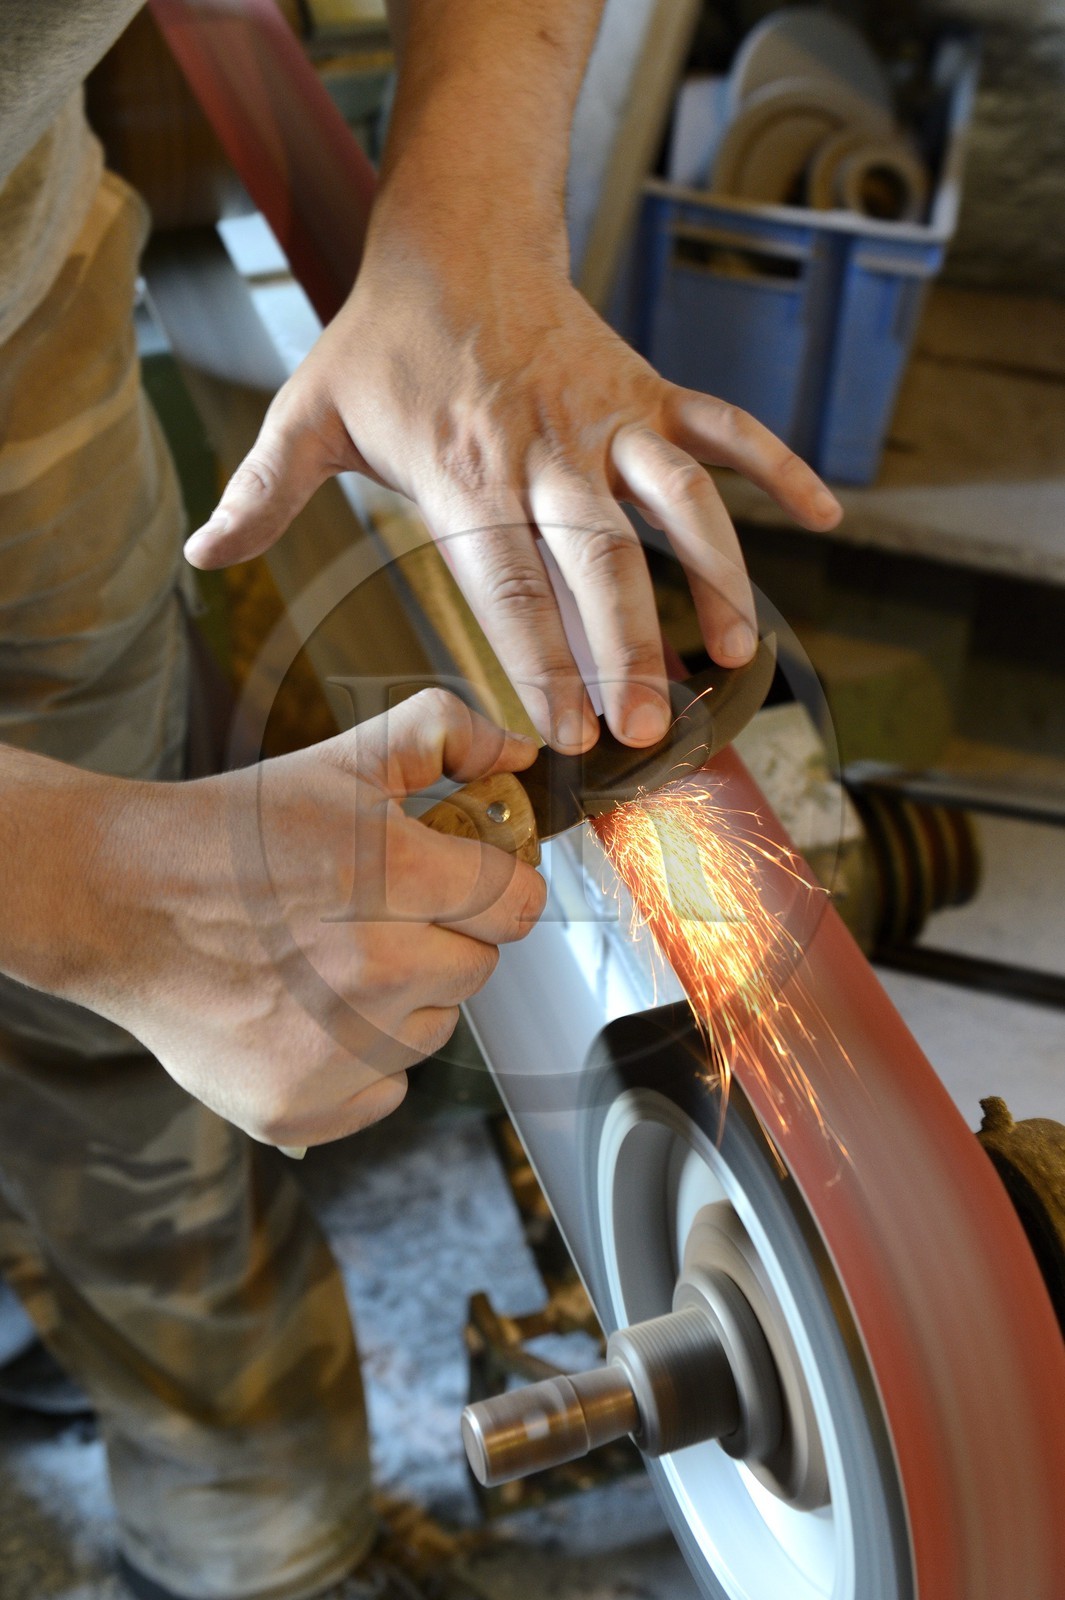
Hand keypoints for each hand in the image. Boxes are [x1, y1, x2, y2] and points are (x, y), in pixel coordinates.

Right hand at [73, 691, 544, 1147]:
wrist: (114, 899)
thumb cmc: (232, 832)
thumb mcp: (341, 759)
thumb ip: (444, 734)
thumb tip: (523, 752)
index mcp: (387, 874)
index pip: (515, 902)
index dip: (492, 882)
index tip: (458, 876)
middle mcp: (367, 973)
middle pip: (478, 968)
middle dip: (444, 935)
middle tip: (376, 910)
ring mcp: (331, 1049)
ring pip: (435, 1030)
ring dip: (406, 998)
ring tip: (333, 957)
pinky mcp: (294, 1108)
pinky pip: (387, 1090)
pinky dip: (362, 1059)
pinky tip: (310, 1012)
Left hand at [185, 203, 840, 753]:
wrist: (457, 235)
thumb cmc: (383, 339)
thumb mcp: (309, 410)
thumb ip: (262, 490)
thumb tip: (199, 556)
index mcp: (465, 472)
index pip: (507, 583)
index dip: (538, 660)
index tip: (562, 734)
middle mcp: (547, 452)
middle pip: (596, 560)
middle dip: (626, 648)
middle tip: (649, 729)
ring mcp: (609, 420)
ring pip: (676, 501)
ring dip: (713, 574)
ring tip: (736, 650)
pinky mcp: (650, 393)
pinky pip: (726, 430)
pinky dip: (776, 467)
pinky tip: (825, 516)